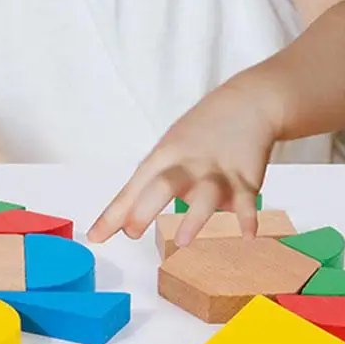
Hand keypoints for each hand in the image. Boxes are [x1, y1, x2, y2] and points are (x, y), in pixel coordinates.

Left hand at [86, 80, 279, 246]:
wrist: (247, 103)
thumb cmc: (200, 133)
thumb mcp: (169, 150)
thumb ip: (147, 187)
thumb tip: (121, 222)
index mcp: (164, 158)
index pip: (134, 188)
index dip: (114, 213)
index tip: (96, 236)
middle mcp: (188, 164)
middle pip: (164, 184)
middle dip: (145, 208)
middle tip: (131, 232)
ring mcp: (217, 172)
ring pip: (206, 193)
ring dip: (194, 217)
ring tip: (184, 240)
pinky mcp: (245, 179)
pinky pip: (247, 200)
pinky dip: (248, 218)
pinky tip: (247, 236)